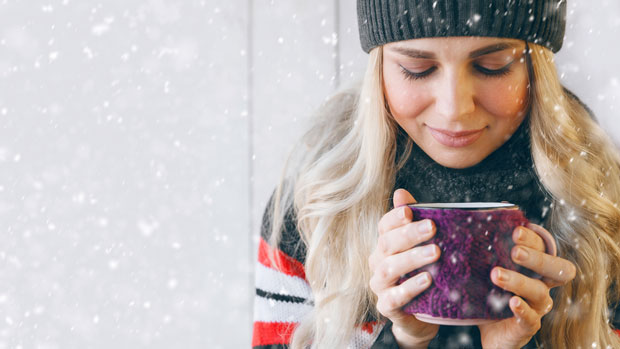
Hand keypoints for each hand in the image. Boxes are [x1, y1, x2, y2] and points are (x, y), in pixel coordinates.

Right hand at [368, 189, 439, 347]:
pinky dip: (410, 287)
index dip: (394, 218)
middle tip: (432, 228)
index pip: (384, 227)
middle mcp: (378, 263)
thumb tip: (401, 192)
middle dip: (409, 234)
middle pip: (387, 244)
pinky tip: (427, 280)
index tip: (410, 211)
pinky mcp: (386, 306)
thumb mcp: (420, 247)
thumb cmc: (420, 274)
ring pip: (389, 268)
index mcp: (385, 245)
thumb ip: (412, 221)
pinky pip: (394, 297)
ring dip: (412, 259)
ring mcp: (380, 285)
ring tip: (435, 253)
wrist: (420, 315)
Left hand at [478, 223, 576, 347]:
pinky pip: (532, 318)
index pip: (543, 247)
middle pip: (557, 269)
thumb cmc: (490, 294)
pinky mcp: (528, 326)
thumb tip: (464, 224)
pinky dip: (523, 310)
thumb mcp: (485, 271)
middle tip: (514, 252)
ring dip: (519, 282)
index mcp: (534, 268)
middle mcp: (542, 285)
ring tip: (496, 274)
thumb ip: (483, 252)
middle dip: (537, 258)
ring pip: (539, 292)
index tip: (515, 231)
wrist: (490, 331)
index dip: (533, 239)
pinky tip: (512, 302)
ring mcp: (537, 306)